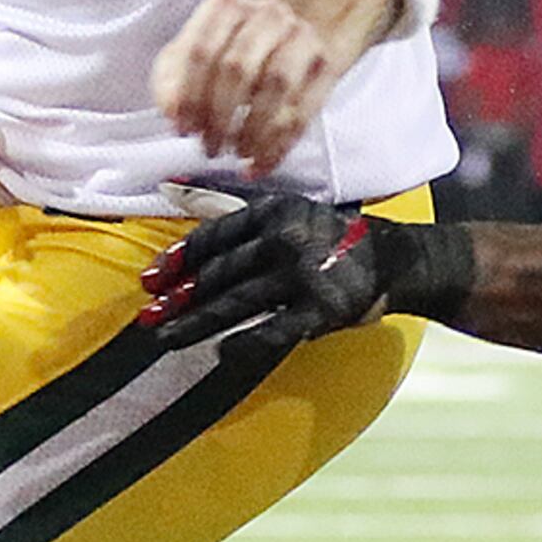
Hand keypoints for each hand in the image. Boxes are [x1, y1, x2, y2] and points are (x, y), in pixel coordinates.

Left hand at [142, 194, 396, 356]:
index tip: (150, 279)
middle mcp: (285, 239)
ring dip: (197, 322)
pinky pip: (273, 330)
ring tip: (167, 338)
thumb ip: (232, 206)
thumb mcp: (284, 210)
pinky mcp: (321, 309)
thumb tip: (172, 188)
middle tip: (149, 316)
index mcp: (273, 211)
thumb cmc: (327, 236)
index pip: (214, 236)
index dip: (178, 260)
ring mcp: (303, 275)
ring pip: (237, 302)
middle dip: (180, 297)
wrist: (391, 258)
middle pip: (219, 272)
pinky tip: (221, 353)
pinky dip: (244, 344)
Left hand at [152, 0, 347, 172]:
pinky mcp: (325, 64)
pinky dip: (280, 145)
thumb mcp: (194, 53)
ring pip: (276, 87)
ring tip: (237, 152)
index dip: (190, 97)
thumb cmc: (237, 45)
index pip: (202, 51)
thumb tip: (172, 111)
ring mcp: (301, 36)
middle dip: (220, 117)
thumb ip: (172, 80)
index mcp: (226, 6)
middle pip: (238, 68)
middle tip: (210, 146)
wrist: (294, 28)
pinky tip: (262, 162)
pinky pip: (303, 111)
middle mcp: (267, 14)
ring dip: (253, 131)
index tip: (185, 130)